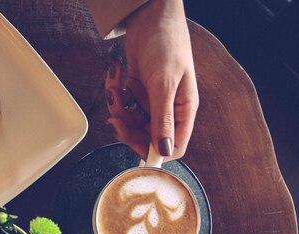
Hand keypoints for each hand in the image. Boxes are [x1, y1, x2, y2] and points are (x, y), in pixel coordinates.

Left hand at [106, 0, 197, 160]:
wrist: (150, 16)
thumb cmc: (166, 44)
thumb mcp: (164, 84)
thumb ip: (162, 119)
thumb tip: (165, 151)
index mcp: (184, 109)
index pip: (174, 146)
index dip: (155, 151)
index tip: (135, 147)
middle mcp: (169, 108)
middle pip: (147, 137)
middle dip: (128, 130)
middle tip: (115, 119)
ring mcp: (151, 100)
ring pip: (131, 123)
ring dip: (118, 110)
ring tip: (115, 91)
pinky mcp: (137, 91)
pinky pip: (123, 106)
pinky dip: (115, 96)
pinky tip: (114, 79)